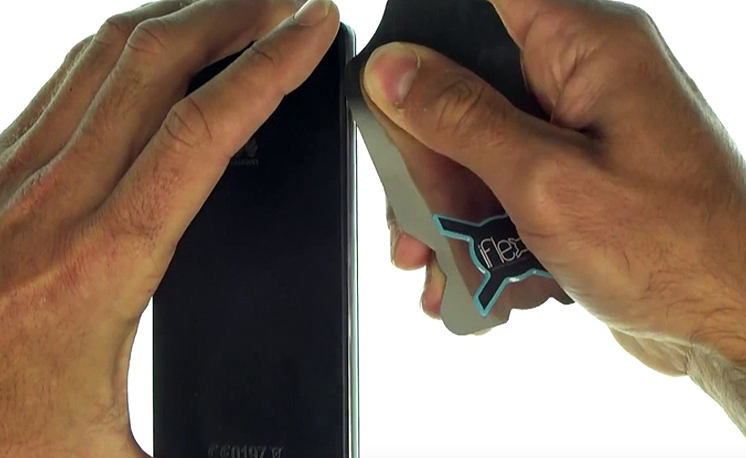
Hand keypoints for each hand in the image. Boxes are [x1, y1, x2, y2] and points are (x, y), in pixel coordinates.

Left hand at [0, 0, 338, 454]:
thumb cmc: (1, 436)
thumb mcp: (111, 453)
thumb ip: (210, 452)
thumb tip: (281, 450)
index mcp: (95, 273)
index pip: (201, 136)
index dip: (267, 72)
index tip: (311, 31)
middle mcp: (45, 210)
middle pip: (151, 67)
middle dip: (233, 18)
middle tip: (288, 4)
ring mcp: (8, 186)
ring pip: (101, 60)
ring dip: (178, 20)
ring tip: (235, 11)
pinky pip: (61, 85)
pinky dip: (121, 50)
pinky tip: (153, 54)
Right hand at [364, 0, 745, 379]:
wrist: (731, 321)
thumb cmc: (672, 251)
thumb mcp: (545, 182)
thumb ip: (463, 120)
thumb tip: (393, 72)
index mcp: (587, 50)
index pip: (482, 7)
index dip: (424, 38)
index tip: (386, 89)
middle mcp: (582, 81)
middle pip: (467, 91)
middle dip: (430, 161)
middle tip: (415, 218)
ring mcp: (578, 133)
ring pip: (479, 148)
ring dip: (450, 210)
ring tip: (435, 265)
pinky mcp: (575, 179)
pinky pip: (506, 187)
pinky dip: (483, 231)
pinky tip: (475, 277)